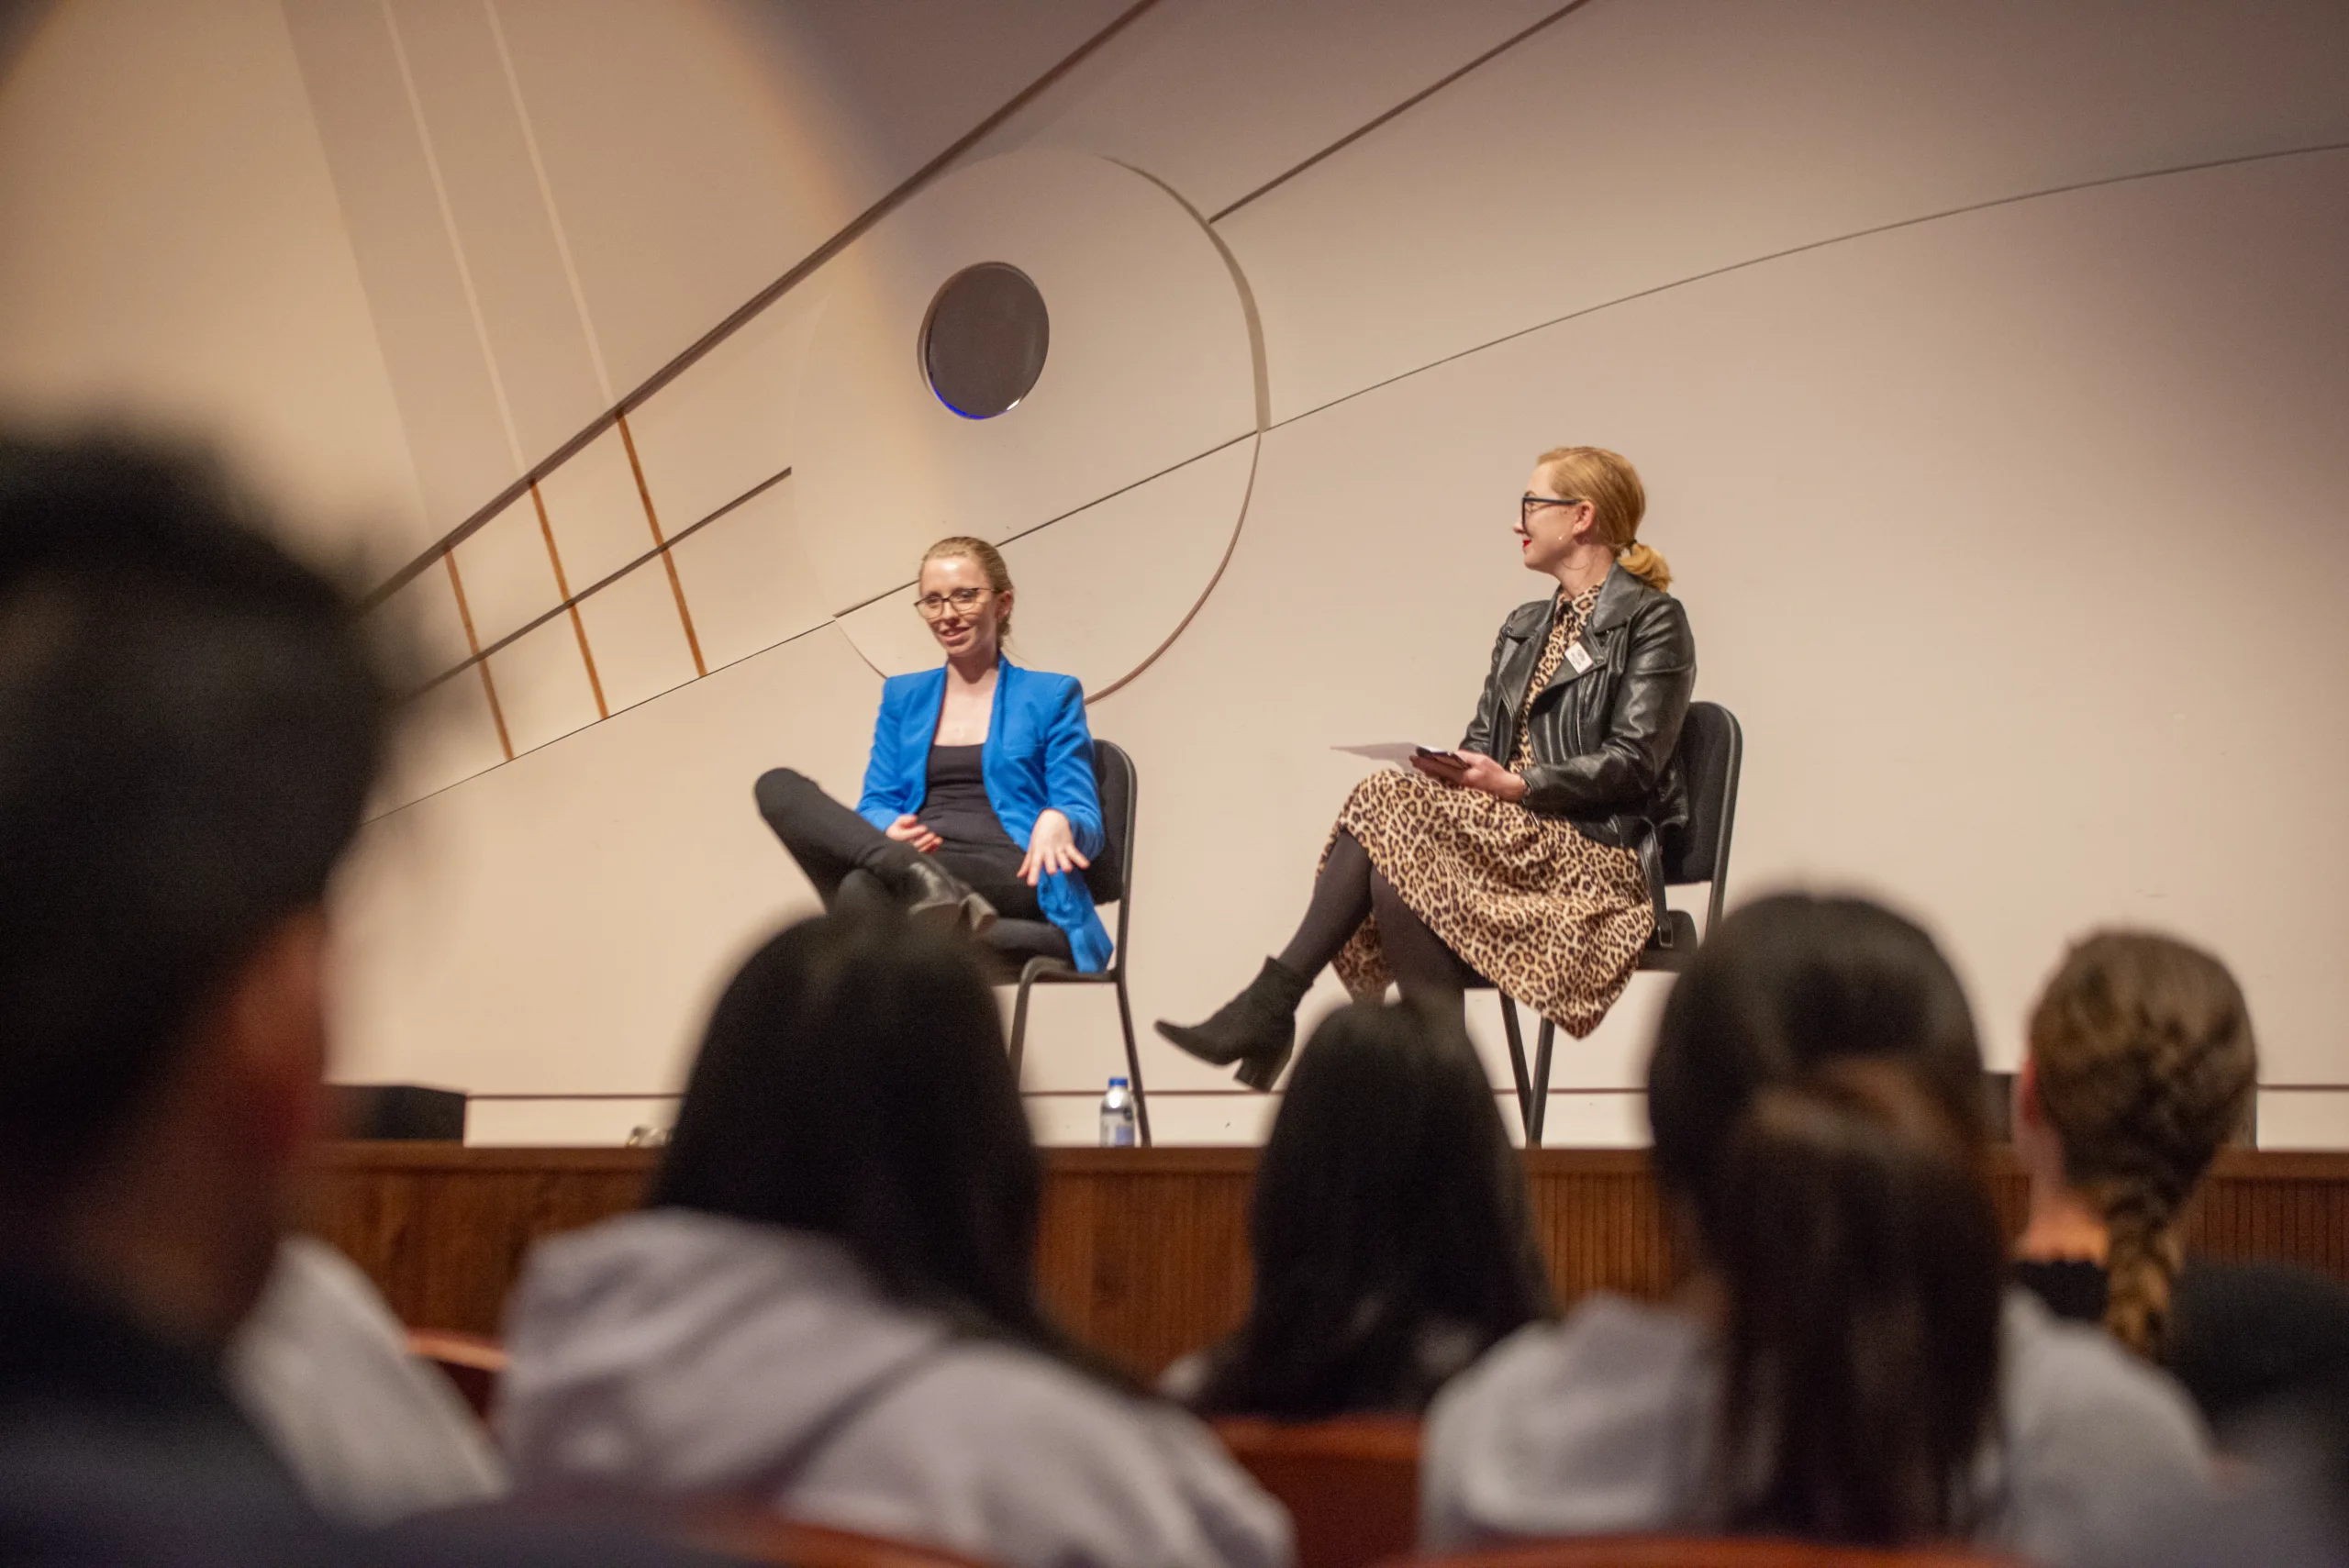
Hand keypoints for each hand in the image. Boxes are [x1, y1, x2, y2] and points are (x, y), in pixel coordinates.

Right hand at [884, 813, 940, 853]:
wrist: (897, 839)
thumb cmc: (899, 828)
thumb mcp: (899, 821)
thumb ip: (905, 819)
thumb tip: (914, 818)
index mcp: (897, 837)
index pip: (905, 836)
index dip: (915, 832)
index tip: (923, 828)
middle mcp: (904, 846)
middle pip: (915, 845)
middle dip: (925, 840)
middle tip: (932, 834)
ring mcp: (912, 851)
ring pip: (921, 850)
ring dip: (930, 845)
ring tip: (938, 840)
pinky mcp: (918, 853)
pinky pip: (925, 853)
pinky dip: (932, 850)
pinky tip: (936, 844)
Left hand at [1019, 808, 1090, 885]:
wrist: (1053, 817)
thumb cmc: (1040, 834)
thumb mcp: (1032, 847)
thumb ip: (1027, 863)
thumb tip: (1020, 876)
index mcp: (1038, 852)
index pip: (1034, 864)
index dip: (1033, 874)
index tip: (1032, 884)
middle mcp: (1048, 851)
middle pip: (1050, 861)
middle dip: (1051, 866)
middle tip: (1052, 872)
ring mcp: (1059, 848)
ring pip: (1063, 857)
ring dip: (1065, 863)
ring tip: (1068, 869)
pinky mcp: (1068, 845)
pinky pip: (1075, 853)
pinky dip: (1080, 859)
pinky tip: (1085, 865)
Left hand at [1411, 748, 1526, 802]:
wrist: (1505, 789)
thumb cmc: (1495, 773)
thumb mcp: (1482, 760)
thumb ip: (1466, 757)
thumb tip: (1452, 754)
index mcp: (1464, 776)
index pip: (1442, 768)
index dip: (1428, 763)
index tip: (1417, 758)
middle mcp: (1459, 784)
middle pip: (1438, 774)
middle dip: (1425, 767)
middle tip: (1413, 762)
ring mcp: (1459, 789)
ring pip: (1440, 779)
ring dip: (1430, 773)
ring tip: (1419, 767)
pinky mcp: (1462, 791)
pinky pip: (1446, 783)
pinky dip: (1438, 778)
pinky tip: (1432, 775)